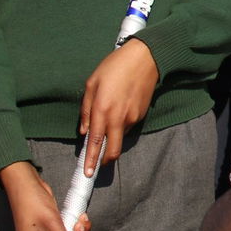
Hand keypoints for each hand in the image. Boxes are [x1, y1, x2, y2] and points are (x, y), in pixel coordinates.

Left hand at [79, 39, 158, 174]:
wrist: (145, 58)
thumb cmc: (114, 67)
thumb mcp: (92, 84)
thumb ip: (86, 110)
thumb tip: (85, 131)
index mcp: (103, 110)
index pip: (96, 142)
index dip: (91, 160)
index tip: (88, 173)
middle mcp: (118, 118)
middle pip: (114, 150)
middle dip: (105, 160)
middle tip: (98, 162)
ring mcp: (132, 117)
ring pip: (120, 137)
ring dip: (113, 136)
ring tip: (110, 116)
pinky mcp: (141, 114)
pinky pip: (128, 125)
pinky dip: (121, 124)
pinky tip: (120, 108)